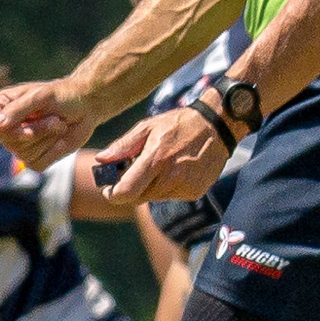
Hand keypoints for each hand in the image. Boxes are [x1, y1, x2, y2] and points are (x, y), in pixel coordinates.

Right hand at [0, 77, 94, 169]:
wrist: (87, 107)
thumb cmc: (63, 95)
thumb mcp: (41, 97)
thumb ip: (17, 110)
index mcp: (1, 106)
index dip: (7, 130)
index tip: (28, 121)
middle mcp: (7, 127)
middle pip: (10, 142)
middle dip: (37, 130)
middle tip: (55, 118)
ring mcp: (20, 145)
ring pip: (25, 154)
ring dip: (47, 138)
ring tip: (58, 123)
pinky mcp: (35, 158)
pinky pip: (38, 163)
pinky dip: (53, 151)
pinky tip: (59, 137)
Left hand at [90, 108, 232, 205]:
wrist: (218, 126)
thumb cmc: (178, 124)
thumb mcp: (148, 127)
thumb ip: (123, 145)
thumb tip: (101, 160)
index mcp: (155, 160)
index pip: (126, 192)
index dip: (113, 194)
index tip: (109, 189)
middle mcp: (170, 178)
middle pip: (138, 197)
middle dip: (132, 187)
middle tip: (136, 170)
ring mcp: (185, 187)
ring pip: (155, 197)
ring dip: (151, 186)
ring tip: (161, 164)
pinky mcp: (195, 192)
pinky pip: (172, 195)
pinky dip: (168, 186)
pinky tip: (177, 169)